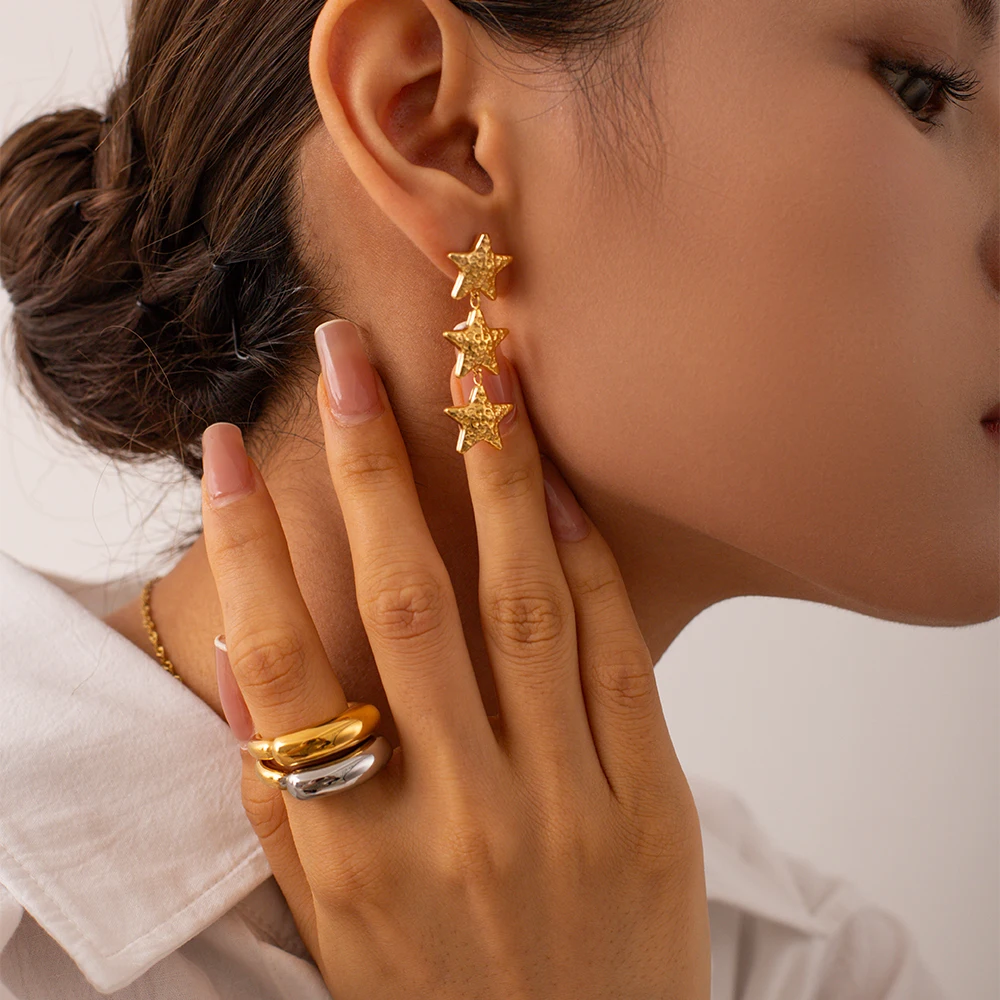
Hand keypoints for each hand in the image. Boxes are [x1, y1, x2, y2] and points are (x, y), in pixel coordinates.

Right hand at [200, 318, 710, 999]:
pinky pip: (615, 657)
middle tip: (345, 356)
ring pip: (521, 605)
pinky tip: (556, 485)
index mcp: (357, 853)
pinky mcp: (653, 804)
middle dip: (368, 465)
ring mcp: (565, 806)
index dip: (246, 547)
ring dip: (492, 477)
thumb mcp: (333, 922)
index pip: (283, 667)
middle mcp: (457, 817)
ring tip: (474, 378)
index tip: (221, 454)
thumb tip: (241, 650)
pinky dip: (584, 561)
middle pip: (404, 604)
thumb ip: (279, 798)